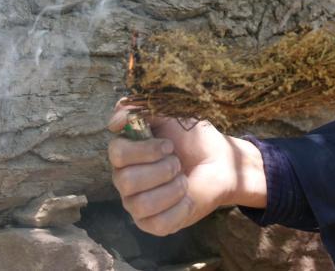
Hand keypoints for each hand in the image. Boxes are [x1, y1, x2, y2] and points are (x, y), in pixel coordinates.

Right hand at [106, 99, 266, 235]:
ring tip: (183, 179)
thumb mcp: (169, 114)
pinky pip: (159, 223)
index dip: (144, 150)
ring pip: (141, 204)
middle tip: (178, 163)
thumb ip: (139, 108)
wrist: (220, 162)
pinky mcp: (154, 225)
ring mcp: (137, 205)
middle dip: (162, 169)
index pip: (116, 153)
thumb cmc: (192, 138)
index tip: (169, 145)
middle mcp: (125, 180)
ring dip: (172, 188)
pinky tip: (187, 197)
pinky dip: (179, 207)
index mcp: (125, 154)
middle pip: (126, 180)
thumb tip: (114, 121)